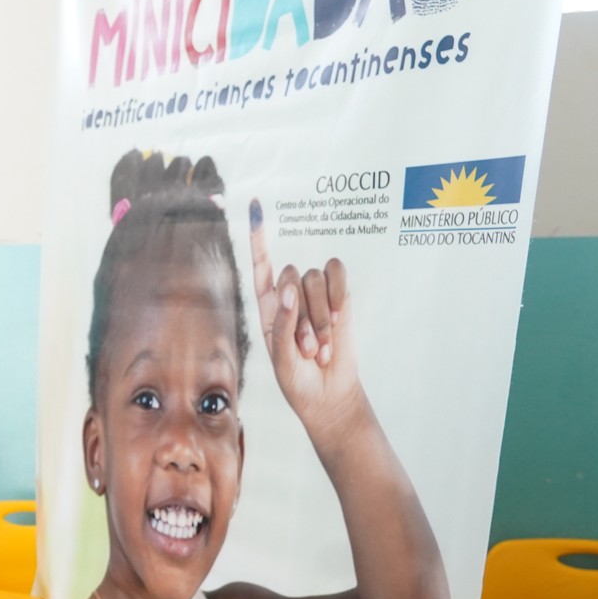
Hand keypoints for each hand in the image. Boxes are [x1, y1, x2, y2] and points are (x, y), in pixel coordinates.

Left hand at [247, 200, 364, 434]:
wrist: (328, 394)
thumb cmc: (296, 379)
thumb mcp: (281, 358)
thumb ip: (283, 324)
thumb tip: (289, 291)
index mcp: (267, 307)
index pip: (261, 266)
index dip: (258, 236)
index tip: (256, 204)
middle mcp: (290, 296)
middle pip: (290, 273)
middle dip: (299, 313)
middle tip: (306, 348)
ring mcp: (316, 296)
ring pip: (313, 279)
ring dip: (319, 317)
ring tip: (319, 346)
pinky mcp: (341, 298)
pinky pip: (337, 276)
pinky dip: (337, 297)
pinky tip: (338, 322)